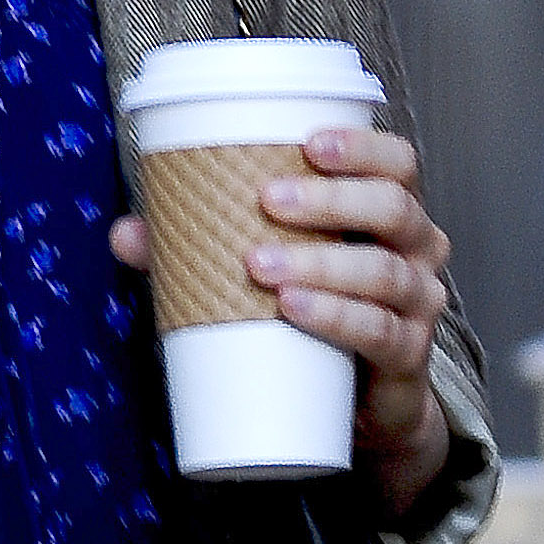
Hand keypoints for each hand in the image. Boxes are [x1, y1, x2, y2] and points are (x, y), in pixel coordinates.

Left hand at [111, 123, 451, 519]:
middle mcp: (415, 250)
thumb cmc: (314, 311)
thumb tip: (125, 233)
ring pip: (384, 273)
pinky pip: (380, 332)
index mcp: (388, 212)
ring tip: (260, 265)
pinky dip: (336, 317)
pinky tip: (294, 309)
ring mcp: (418, 304)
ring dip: (321, 264)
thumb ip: (197, 246)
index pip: (396, 163)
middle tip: (267, 200)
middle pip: (393, 208)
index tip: (309, 142)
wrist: (359, 401)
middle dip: (330, 199)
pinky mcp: (408, 357)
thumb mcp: (262, 270)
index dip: (362, 147)